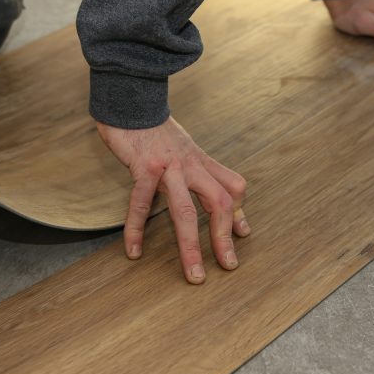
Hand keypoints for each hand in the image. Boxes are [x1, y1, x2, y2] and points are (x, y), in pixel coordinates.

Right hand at [97, 116, 249, 283]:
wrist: (131, 98)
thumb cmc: (156, 130)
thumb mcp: (186, 149)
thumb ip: (201, 171)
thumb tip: (213, 193)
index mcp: (201, 161)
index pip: (233, 187)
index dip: (239, 212)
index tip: (241, 236)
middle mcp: (191, 165)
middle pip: (218, 202)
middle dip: (223, 237)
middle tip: (228, 266)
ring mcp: (168, 166)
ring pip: (184, 210)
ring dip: (190, 246)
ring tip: (193, 275)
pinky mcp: (143, 166)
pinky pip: (141, 203)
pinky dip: (136, 229)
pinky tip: (134, 251)